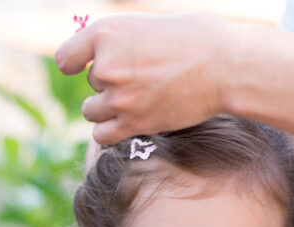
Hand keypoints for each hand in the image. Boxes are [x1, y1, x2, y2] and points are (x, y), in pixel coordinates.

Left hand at [56, 12, 233, 143]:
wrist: (228, 67)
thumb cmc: (196, 39)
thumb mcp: (147, 25)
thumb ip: (119, 41)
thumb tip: (97, 59)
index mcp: (106, 32)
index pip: (66, 57)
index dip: (75, 61)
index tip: (84, 64)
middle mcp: (107, 66)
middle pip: (91, 82)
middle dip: (110, 80)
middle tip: (143, 76)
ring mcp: (120, 98)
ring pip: (91, 110)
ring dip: (108, 106)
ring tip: (137, 98)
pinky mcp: (135, 124)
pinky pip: (102, 135)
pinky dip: (110, 130)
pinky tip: (129, 120)